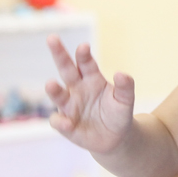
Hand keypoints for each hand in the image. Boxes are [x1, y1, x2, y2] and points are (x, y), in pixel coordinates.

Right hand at [45, 35, 134, 154]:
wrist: (116, 138)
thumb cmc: (118, 113)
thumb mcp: (126, 100)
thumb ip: (126, 87)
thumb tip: (121, 74)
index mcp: (92, 79)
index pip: (85, 63)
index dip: (83, 54)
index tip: (84, 46)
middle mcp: (77, 89)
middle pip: (66, 69)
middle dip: (59, 54)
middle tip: (52, 38)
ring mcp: (69, 106)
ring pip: (58, 95)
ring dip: (54, 89)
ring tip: (51, 84)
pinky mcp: (66, 124)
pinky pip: (58, 121)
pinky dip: (60, 121)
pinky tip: (67, 123)